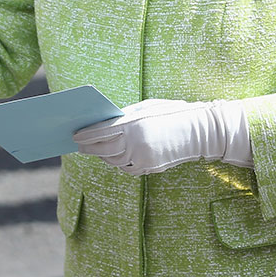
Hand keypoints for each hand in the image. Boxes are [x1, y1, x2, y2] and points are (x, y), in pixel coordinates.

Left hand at [72, 98, 252, 175]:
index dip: (85, 135)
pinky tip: (114, 157)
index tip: (75, 135)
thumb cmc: (171, 112)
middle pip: (104, 149)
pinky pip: (128, 168)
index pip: (101, 133)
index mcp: (133, 125)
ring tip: (94, 150)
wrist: (200, 130)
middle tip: (79, 145)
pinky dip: (119, 163)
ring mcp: (144, 159)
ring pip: (115, 161)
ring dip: (103, 156)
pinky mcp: (152, 168)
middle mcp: (137, 144)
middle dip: (89, 148)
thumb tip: (102, 123)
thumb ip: (124, 117)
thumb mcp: (145, 108)